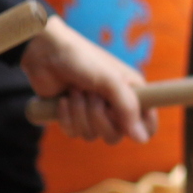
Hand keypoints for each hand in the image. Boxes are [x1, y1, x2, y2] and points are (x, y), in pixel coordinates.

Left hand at [20, 20, 155, 142]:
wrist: (45, 52)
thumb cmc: (82, 59)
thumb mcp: (110, 80)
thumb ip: (128, 108)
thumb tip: (142, 139)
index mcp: (132, 95)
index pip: (148, 126)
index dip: (139, 128)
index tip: (122, 118)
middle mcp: (115, 107)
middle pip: (115, 136)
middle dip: (98, 116)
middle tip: (91, 95)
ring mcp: (94, 114)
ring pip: (92, 135)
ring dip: (79, 113)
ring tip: (75, 90)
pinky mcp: (73, 118)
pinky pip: (74, 133)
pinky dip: (66, 116)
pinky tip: (63, 99)